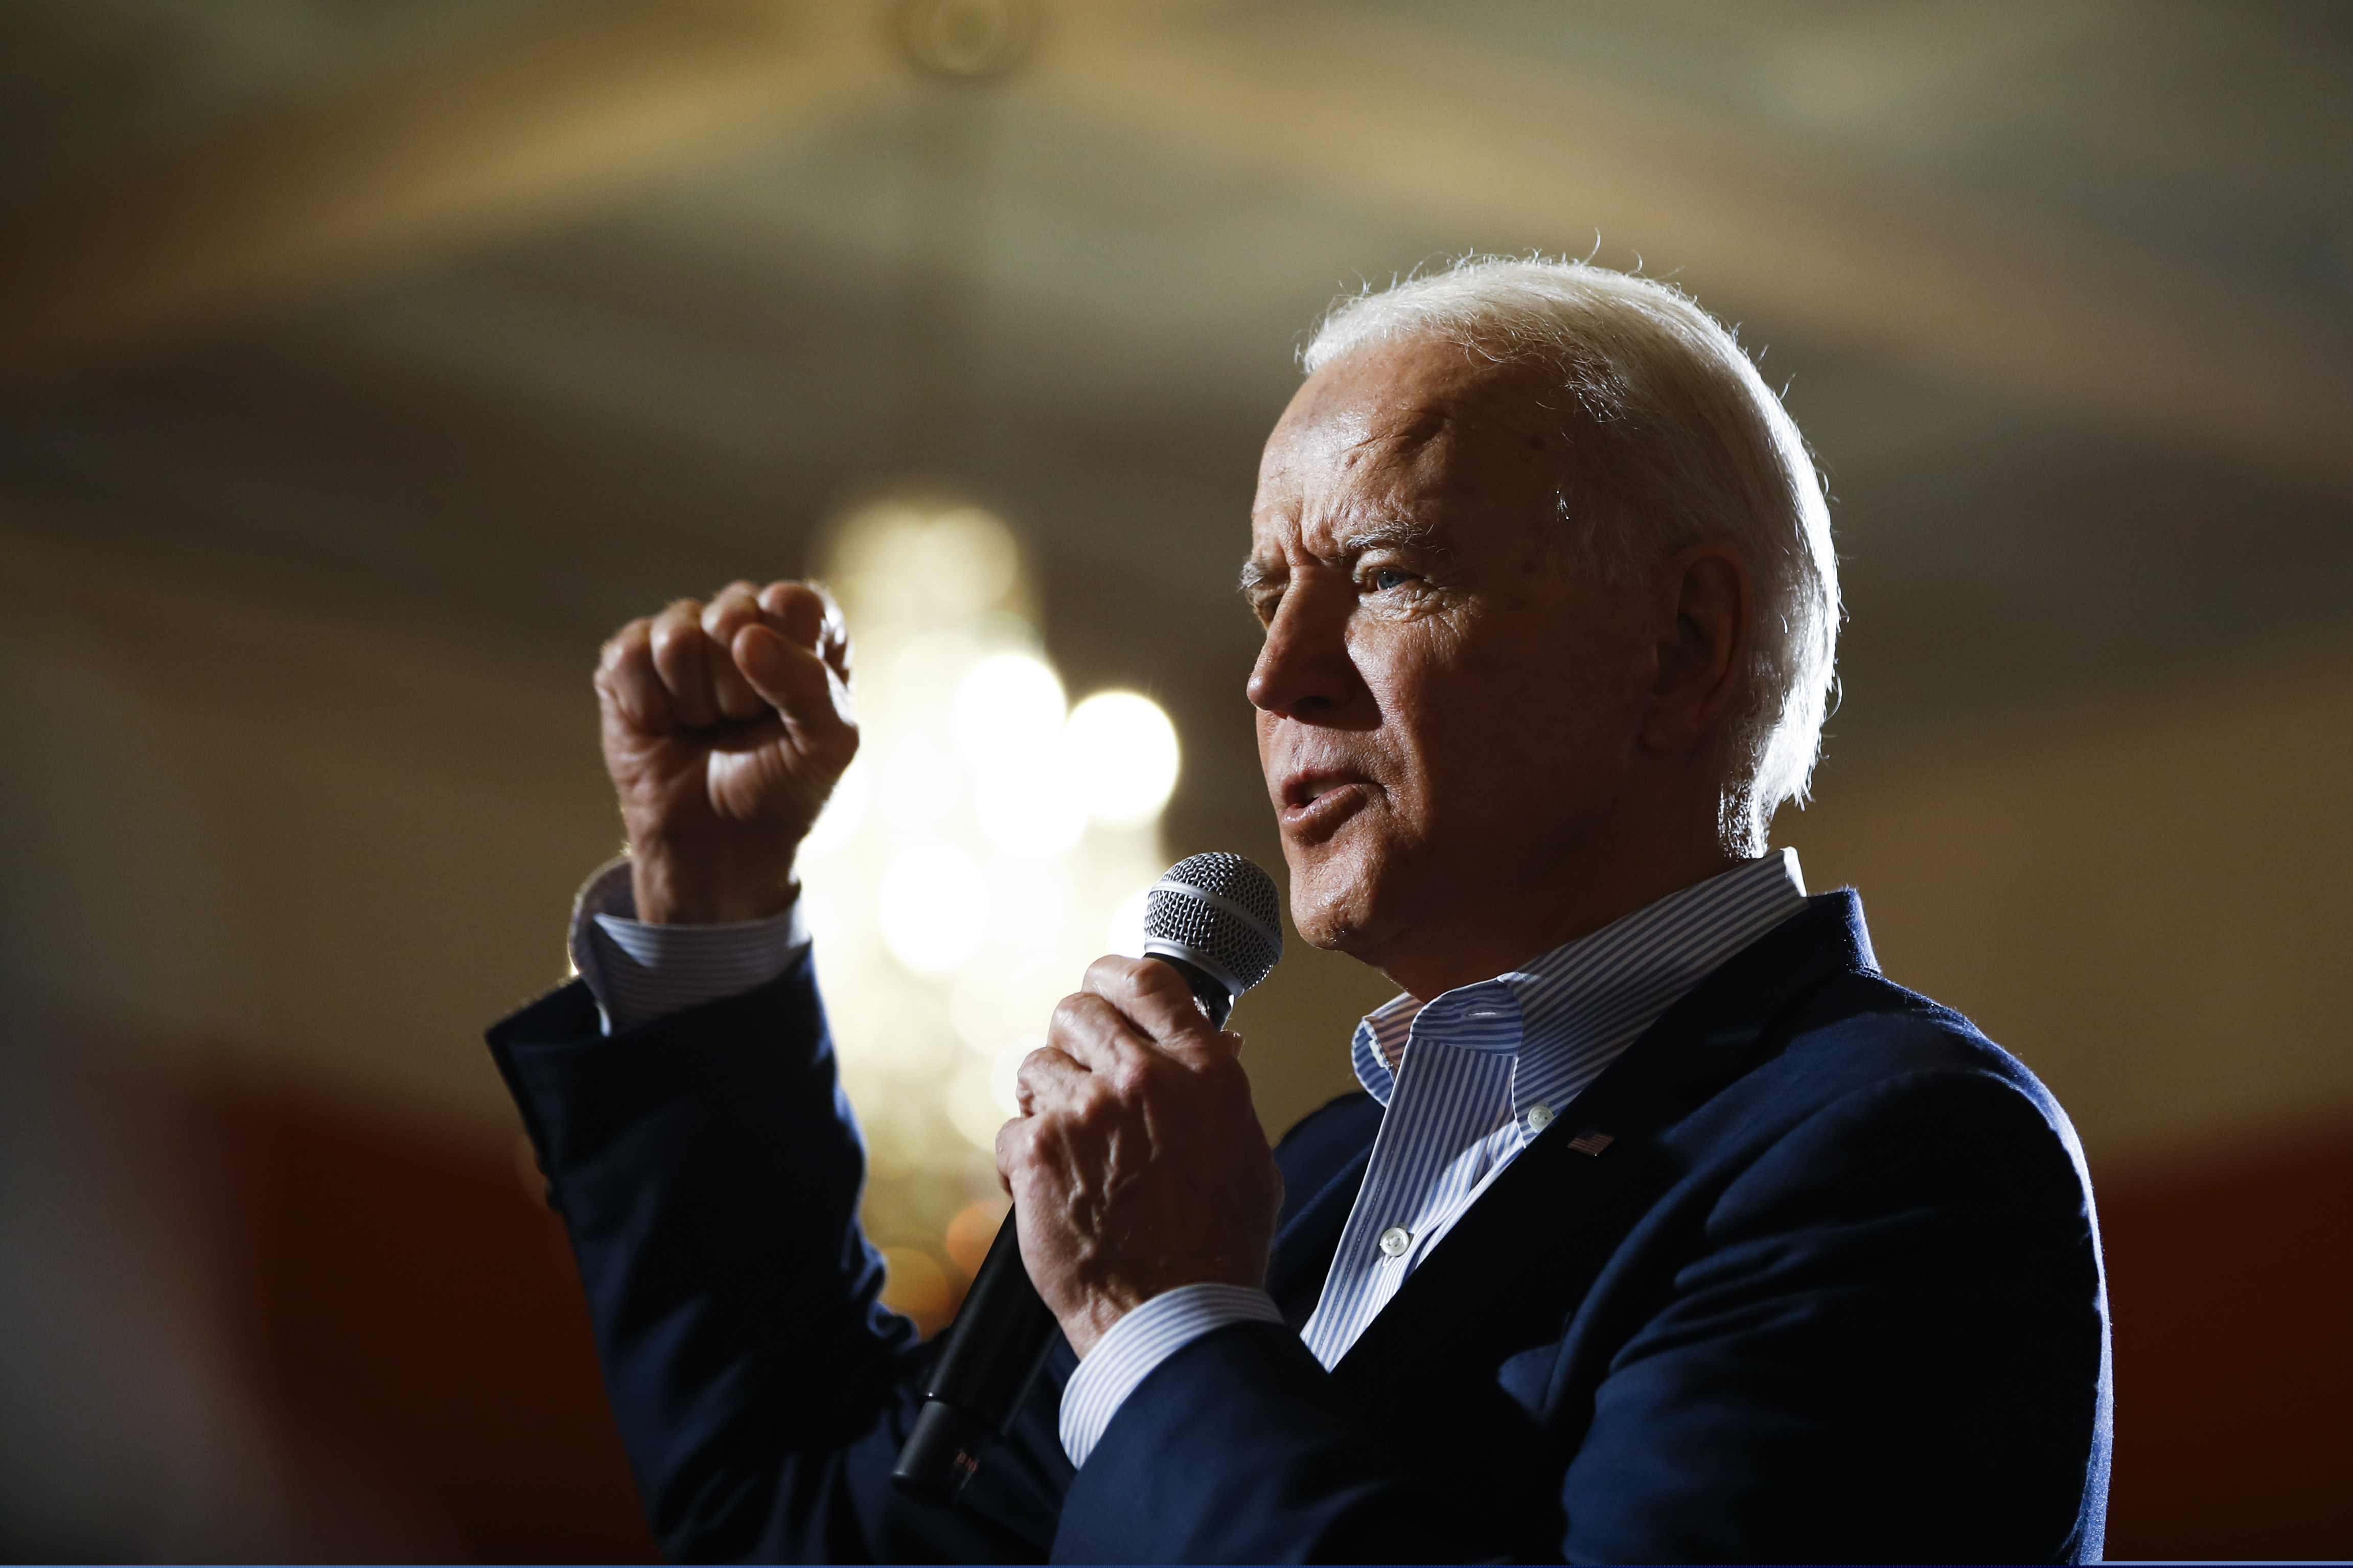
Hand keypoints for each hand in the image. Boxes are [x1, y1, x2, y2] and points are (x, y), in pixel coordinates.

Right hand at [595, 581, 856, 923]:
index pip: (793, 602)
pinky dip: (650, 707)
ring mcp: (683, 634)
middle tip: (743, 722)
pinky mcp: (629, 658)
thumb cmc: (784, 786)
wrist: (721, 842)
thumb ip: (812, 686)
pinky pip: (630, 656)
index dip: (787, 657)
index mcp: (803, 628)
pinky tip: (665, 726)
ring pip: (677, 636)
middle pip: (731, 614)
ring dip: (695, 701)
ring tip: (706, 726)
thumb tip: (746, 638)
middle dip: (738, 688)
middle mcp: (744, 619)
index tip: (787, 706)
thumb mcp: (829, 745)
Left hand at [997, 956, 1284, 1355]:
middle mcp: (1143, 1079)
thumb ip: (1221, 1091)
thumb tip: (1214, 1047)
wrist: (1174, 1313)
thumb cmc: (1218, 1245)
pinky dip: (1024, 1160)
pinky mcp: (1038, 1153)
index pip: (1147, 979)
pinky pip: (1012, 1130)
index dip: (1113, 975)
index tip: (1101, 985)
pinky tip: (1051, 1190)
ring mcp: (1085, 1113)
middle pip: (1078, 1011)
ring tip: (1068, 1146)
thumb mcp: (1247, 1150)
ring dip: (1044, 1101)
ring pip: (1035, 1067)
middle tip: (1079, 1078)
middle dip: (1071, 1041)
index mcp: (1202, 1070)